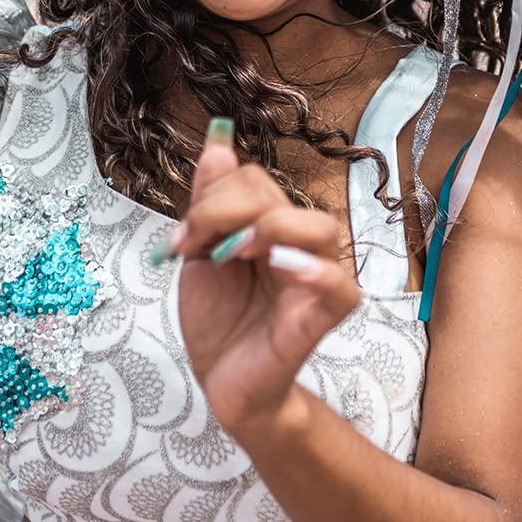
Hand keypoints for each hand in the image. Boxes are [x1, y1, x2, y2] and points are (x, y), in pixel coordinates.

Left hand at [159, 121, 360, 435]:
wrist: (221, 379)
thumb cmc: (218, 319)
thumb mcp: (199, 254)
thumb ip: (209, 202)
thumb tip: (218, 142)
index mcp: (267, 225)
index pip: (252, 180)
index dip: (211, 198)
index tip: (180, 238)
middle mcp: (294, 244)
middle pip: (276, 196)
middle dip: (223, 211)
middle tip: (194, 247)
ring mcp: (312, 278)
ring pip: (320, 227)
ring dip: (271, 228)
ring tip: (234, 253)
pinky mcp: (321, 317)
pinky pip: (340, 286)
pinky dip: (316, 271)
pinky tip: (284, 267)